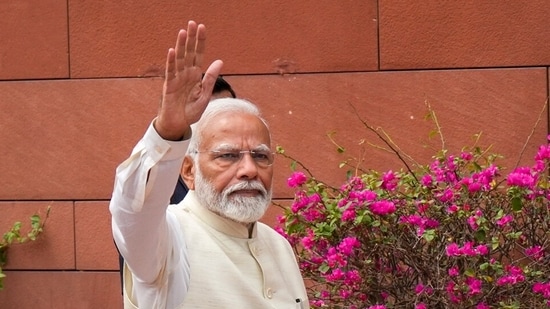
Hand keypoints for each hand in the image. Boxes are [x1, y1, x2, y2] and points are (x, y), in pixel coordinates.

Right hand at [155, 20, 222, 139]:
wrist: (179, 125)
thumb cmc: (190, 111)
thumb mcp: (205, 95)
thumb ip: (211, 78)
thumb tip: (220, 61)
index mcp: (195, 75)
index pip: (198, 54)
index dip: (200, 42)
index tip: (202, 27)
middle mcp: (185, 74)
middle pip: (189, 53)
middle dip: (191, 38)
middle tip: (193, 23)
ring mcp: (176, 79)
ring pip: (179, 59)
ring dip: (181, 45)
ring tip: (183, 32)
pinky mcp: (169, 86)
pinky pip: (170, 72)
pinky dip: (171, 62)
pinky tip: (172, 51)